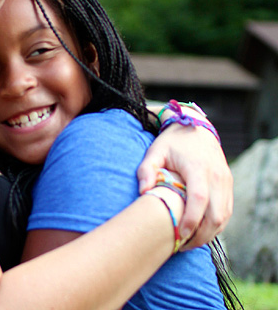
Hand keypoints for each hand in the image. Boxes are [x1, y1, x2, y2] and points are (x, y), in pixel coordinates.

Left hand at [137, 122, 232, 249]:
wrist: (196, 127)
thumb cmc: (172, 141)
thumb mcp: (155, 150)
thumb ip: (146, 170)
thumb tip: (144, 192)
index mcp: (198, 167)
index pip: (199, 199)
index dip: (191, 220)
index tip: (180, 234)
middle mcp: (216, 175)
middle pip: (216, 214)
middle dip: (201, 235)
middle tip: (183, 245)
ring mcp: (225, 181)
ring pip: (224, 216)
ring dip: (210, 233)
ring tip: (190, 241)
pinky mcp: (229, 184)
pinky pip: (227, 211)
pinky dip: (217, 225)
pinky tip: (201, 231)